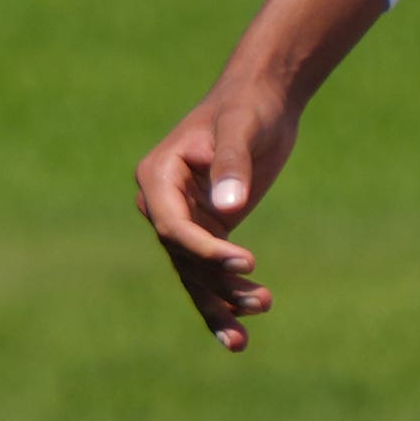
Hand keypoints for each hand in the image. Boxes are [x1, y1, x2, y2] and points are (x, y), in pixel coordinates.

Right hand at [135, 72, 308, 350]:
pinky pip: (211, 270)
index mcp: (157, 177)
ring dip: (222, 301)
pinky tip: (246, 323)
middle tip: (254, 306)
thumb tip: (229, 209)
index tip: (247, 262)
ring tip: (254, 321)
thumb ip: (232, 165)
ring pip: (195, 273)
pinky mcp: (209, 227)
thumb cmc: (247, 105)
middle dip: (214, 288)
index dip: (206, 251)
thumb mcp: (241, 129)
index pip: (173, 227)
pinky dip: (226, 294)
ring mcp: (184, 219)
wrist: (262, 98)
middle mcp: (163, 203)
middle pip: (182, 259)